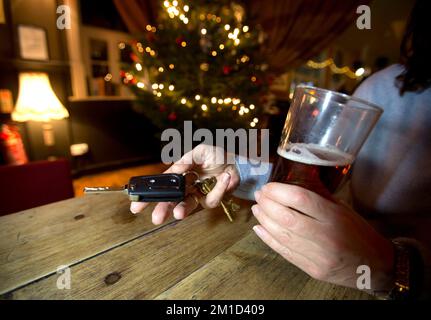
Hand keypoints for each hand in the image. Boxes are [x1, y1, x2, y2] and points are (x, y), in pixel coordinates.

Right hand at [130, 144, 239, 224]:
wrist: (236, 163)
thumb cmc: (216, 156)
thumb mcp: (200, 152)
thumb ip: (186, 160)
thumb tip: (174, 170)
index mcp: (179, 175)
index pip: (161, 186)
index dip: (148, 196)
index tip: (136, 207)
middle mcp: (186, 187)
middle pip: (171, 201)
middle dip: (163, 209)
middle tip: (156, 218)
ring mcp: (197, 195)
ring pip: (187, 206)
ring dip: (182, 210)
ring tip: (178, 214)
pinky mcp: (211, 200)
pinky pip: (210, 200)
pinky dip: (218, 188)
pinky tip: (225, 177)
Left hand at [252, 182, 394, 290]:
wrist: (375, 266)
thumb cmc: (358, 232)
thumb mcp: (342, 209)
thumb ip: (317, 198)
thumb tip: (290, 185)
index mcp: (334, 217)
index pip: (301, 199)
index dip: (279, 191)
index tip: (269, 186)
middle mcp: (325, 237)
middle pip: (286, 218)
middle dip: (267, 204)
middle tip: (259, 196)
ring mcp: (318, 256)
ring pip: (282, 236)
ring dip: (264, 220)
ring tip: (257, 209)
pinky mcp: (312, 270)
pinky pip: (284, 252)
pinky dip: (268, 239)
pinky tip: (259, 228)